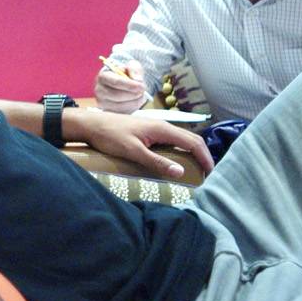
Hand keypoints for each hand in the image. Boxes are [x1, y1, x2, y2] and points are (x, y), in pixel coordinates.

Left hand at [73, 108, 213, 180]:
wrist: (90, 125)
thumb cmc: (110, 136)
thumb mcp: (133, 151)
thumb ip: (156, 162)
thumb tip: (180, 172)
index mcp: (162, 129)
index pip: (193, 142)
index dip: (205, 157)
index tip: (211, 173)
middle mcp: (163, 126)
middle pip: (191, 140)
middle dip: (202, 156)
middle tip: (207, 175)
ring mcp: (156, 129)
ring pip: (181, 140)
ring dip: (191, 154)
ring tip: (196, 172)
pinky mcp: (149, 134)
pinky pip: (171, 143)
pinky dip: (179, 153)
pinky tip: (176, 164)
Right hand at [93, 62, 148, 112]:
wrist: (123, 84)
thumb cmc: (127, 74)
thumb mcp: (132, 66)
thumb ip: (135, 69)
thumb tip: (137, 80)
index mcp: (103, 76)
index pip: (115, 82)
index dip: (129, 85)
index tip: (141, 86)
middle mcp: (99, 90)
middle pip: (117, 95)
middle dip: (133, 94)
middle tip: (143, 91)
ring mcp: (103, 103)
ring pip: (121, 106)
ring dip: (135, 101)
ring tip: (140, 95)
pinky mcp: (108, 112)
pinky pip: (123, 113)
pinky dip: (132, 108)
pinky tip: (135, 101)